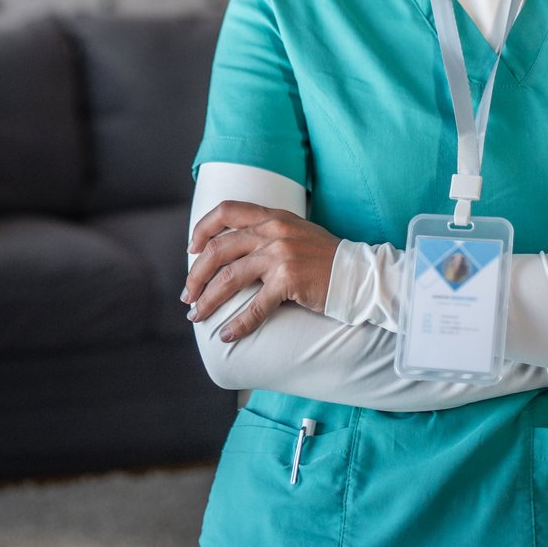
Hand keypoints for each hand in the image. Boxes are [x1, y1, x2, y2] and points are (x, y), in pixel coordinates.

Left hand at [182, 201, 339, 341]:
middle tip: (188, 295)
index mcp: (272, 216)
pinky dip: (238, 324)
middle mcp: (273, 231)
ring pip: (229, 278)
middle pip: (218, 249)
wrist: (359, 273)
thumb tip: (234, 250)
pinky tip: (227, 335)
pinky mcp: (289, 280)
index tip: (191, 250)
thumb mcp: (295, 231)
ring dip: (208, 300)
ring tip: (197, 315)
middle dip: (196, 275)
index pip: (225, 211)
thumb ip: (267, 232)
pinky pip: (255, 306)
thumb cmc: (325, 257)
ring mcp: (280, 255)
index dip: (202, 229)